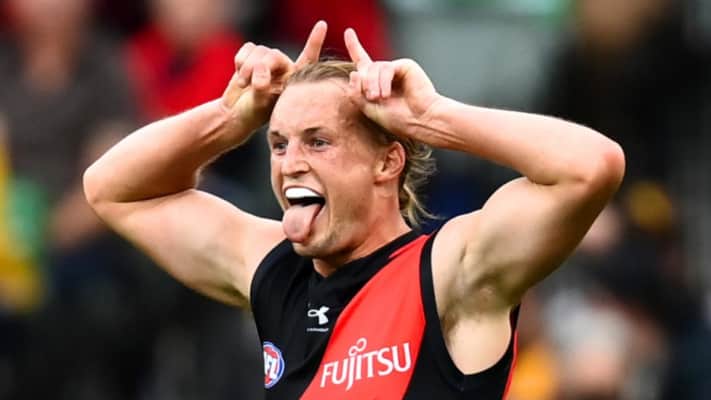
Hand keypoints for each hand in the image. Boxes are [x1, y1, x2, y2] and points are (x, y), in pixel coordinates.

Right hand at [221, 21, 326, 130]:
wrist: (235, 113)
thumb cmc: (253, 113)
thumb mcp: (260, 104)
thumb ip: (262, 87)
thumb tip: (260, 73)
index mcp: (294, 80)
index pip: (308, 60)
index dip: (314, 42)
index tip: (322, 25)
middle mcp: (284, 68)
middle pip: (275, 55)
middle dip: (260, 68)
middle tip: (253, 86)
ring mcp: (269, 61)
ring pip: (259, 51)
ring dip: (247, 69)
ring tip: (244, 85)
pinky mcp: (253, 55)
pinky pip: (248, 48)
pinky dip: (240, 61)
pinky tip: (240, 77)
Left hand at [344, 28, 442, 143]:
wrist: (420, 121)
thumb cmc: (398, 119)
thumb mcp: (369, 110)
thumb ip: (357, 94)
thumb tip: (353, 73)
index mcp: (376, 83)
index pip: (363, 62)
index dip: (354, 47)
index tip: (348, 32)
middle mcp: (386, 74)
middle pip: (365, 68)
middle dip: (364, 82)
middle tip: (372, 98)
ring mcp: (395, 69)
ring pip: (373, 68)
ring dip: (372, 84)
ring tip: (378, 98)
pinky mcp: (405, 66)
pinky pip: (386, 68)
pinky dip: (383, 81)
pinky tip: (387, 94)